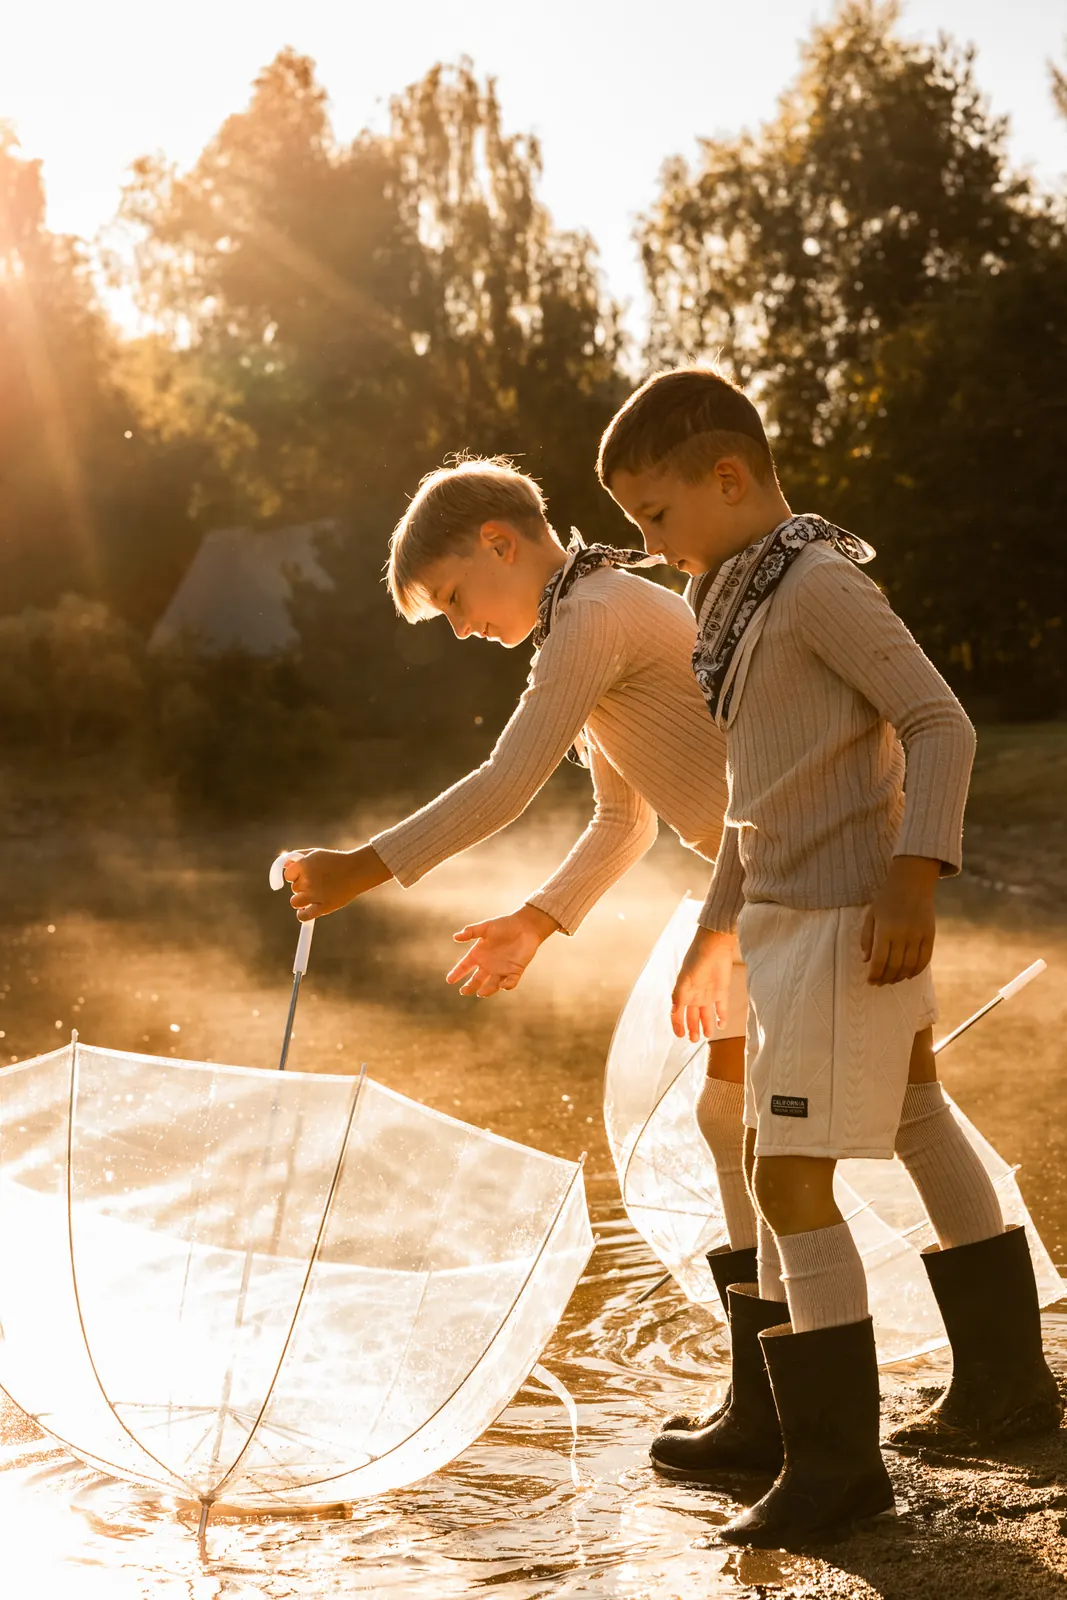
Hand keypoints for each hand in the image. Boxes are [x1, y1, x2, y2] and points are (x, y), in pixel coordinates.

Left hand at [283, 845, 391, 920]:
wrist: (357, 870)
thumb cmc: (335, 861)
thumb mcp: (316, 854)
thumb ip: (297, 857)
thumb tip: (284, 866)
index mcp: (304, 865)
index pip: (288, 875)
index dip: (295, 875)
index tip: (302, 875)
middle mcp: (308, 880)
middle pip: (294, 888)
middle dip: (303, 885)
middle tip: (317, 882)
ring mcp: (315, 895)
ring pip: (295, 901)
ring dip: (302, 899)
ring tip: (315, 894)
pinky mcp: (324, 907)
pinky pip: (303, 916)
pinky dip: (302, 915)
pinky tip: (306, 910)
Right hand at [446, 904, 560, 997]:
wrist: (525, 925)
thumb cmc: (504, 925)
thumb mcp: (486, 927)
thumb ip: (471, 932)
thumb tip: (455, 937)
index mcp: (479, 954)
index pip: (464, 966)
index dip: (457, 973)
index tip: (449, 980)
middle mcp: (488, 965)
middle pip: (476, 980)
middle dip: (470, 987)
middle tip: (464, 991)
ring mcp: (501, 969)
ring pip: (492, 985)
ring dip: (487, 990)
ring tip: (481, 993)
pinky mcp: (515, 971)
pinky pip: (510, 982)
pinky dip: (507, 985)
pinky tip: (502, 985)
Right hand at [671, 926, 736, 1041]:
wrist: (715, 946)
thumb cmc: (696, 960)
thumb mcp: (685, 978)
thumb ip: (679, 995)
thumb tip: (674, 1011)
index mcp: (684, 992)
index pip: (678, 1012)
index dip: (677, 1024)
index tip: (680, 1035)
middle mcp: (695, 995)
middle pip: (692, 1016)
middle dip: (692, 1028)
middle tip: (693, 1040)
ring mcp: (709, 994)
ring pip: (706, 1014)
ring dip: (706, 1025)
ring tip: (707, 1036)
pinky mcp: (722, 991)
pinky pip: (721, 1008)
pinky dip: (721, 1017)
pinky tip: (722, 1025)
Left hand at [860, 855, 939, 984]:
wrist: (912, 881)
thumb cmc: (887, 898)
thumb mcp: (871, 915)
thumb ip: (867, 938)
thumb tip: (866, 961)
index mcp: (885, 929)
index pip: (879, 961)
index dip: (874, 975)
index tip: (870, 981)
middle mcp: (903, 934)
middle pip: (894, 966)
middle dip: (885, 979)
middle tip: (880, 983)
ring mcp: (918, 935)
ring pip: (910, 966)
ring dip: (900, 977)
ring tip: (892, 980)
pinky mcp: (930, 935)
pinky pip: (925, 959)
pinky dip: (916, 971)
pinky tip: (908, 974)